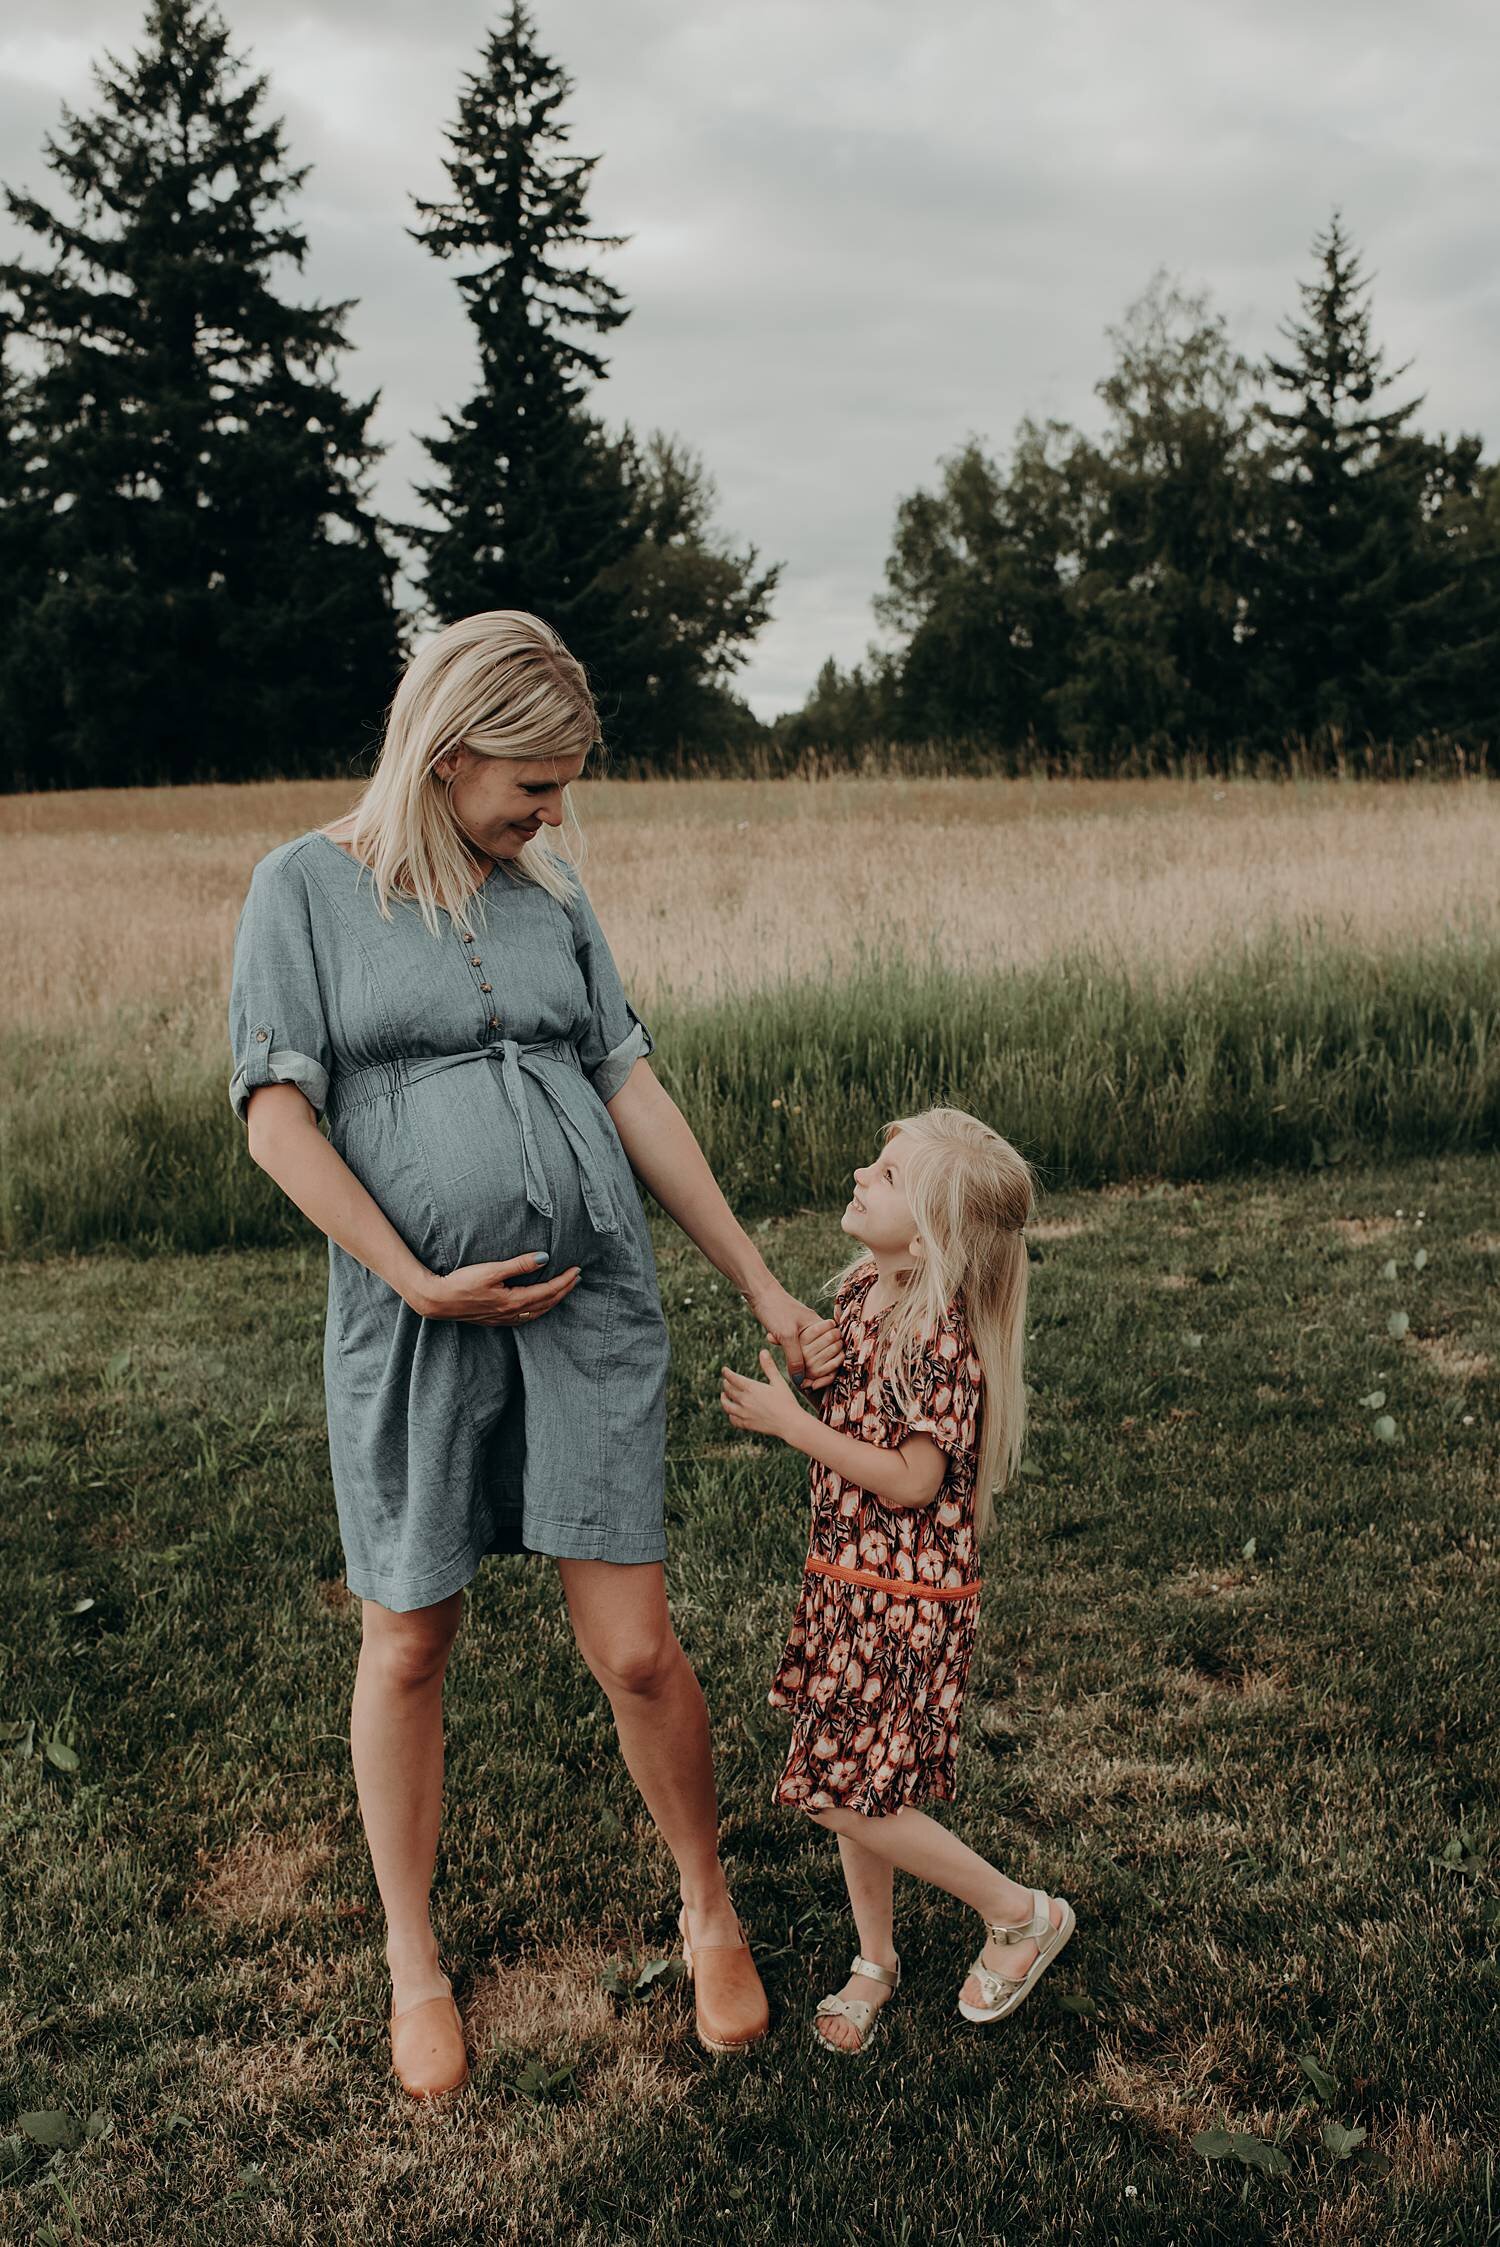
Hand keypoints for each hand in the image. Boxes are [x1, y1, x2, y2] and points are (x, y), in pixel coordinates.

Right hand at [410, 1252, 581, 1324]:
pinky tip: (538, 1305)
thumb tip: (545, 1258)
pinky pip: (526, 1317)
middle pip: (546, 1303)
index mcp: (514, 1301)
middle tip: (577, 1278)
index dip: (565, 1281)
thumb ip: (519, 1264)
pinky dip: (539, 1309)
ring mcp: (504, 1319)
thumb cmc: (462, 1283)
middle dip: (564, 1291)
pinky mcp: (495, 1320)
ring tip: (563, 1290)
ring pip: (537, 1312)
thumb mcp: (491, 1270)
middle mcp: (512, 1313)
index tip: (577, 1270)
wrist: (437, 1301)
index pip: (548, 1291)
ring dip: (553, 1301)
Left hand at [720, 1349, 807, 1441]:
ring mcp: (744, 1413)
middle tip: (726, 1381)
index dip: (727, 1373)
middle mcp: (744, 1400)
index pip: (733, 1378)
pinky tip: (732, 1413)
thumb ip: (769, 1367)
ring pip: (727, 1406)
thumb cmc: (787, 1401)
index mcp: (751, 1388)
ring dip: (724, 1399)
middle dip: (726, 1384)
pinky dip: (730, 1415)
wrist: (790, 1423)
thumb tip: (763, 1351)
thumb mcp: (779, 1381)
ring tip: (723, 1396)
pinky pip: (733, 1420)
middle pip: (729, 1391)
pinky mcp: (747, 1425)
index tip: (724, 1370)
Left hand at [747, 1283, 842, 1387]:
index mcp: (820, 1325)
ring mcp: (807, 1330)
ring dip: (812, 1367)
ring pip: (817, 1353)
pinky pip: (804, 1351)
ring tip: (804, 1383)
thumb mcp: (786, 1335)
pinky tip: (792, 1371)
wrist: (760, 1293)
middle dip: (822, 1370)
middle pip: (829, 1352)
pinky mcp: (796, 1333)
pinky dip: (800, 1362)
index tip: (818, 1381)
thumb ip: (795, 1357)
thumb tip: (800, 1380)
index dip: (831, 1366)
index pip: (836, 1347)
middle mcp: (816, 1328)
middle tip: (810, 1385)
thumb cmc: (775, 1310)